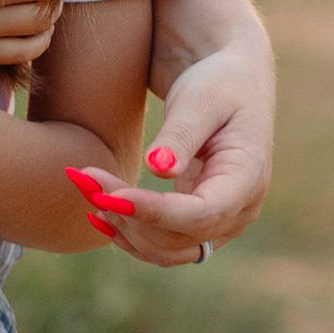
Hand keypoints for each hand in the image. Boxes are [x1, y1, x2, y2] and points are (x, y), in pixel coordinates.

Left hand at [71, 38, 273, 265]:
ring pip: (167, 251)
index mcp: (249, 178)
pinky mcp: (199, 222)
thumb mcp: (201, 100)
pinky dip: (129, 235)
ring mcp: (221, 222)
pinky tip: (99, 213)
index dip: (153, 212)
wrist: (230, 82)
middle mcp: (240, 210)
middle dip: (128, 215)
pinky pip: (163, 245)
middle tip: (85, 178)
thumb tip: (160, 170)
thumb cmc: (218, 82)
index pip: (201, 215)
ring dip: (124, 229)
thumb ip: (182, 136)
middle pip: (178, 237)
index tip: (110, 195)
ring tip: (89, 191)